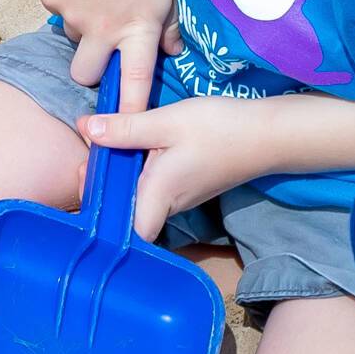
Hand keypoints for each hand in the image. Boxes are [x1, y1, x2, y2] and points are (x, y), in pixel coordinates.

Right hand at [34, 0, 179, 116]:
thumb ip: (171, 20)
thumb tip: (173, 47)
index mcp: (138, 29)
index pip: (135, 81)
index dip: (129, 110)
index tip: (121, 135)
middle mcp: (103, 31)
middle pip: (85, 74)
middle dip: (88, 70)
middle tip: (98, 48)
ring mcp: (73, 16)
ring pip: (71, 36)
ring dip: (81, 25)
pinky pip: (57, 4)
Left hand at [76, 93, 294, 234]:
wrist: (270, 134)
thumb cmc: (220, 128)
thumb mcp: (167, 121)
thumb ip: (125, 128)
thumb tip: (85, 127)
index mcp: (158, 194)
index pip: (126, 232)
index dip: (103, 219)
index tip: (88, 185)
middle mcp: (168, 204)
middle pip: (126, 212)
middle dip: (103, 188)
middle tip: (92, 156)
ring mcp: (180, 198)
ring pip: (139, 197)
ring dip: (119, 177)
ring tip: (107, 146)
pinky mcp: (188, 186)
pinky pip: (153, 187)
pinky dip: (138, 171)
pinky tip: (132, 147)